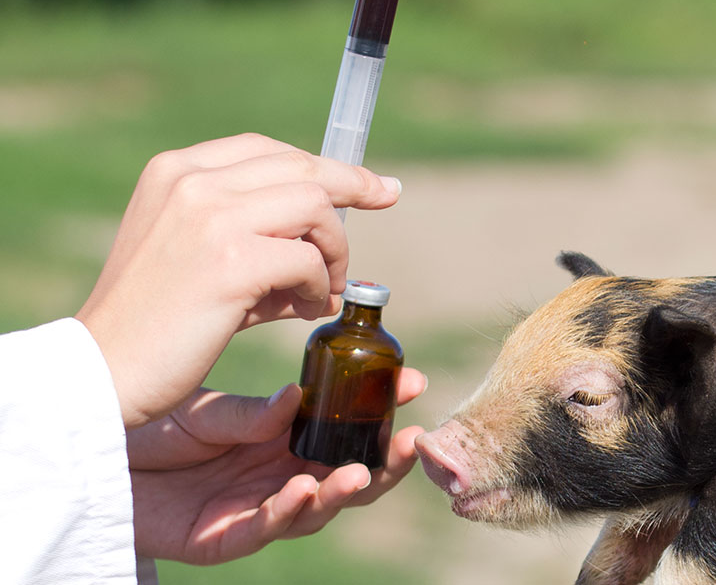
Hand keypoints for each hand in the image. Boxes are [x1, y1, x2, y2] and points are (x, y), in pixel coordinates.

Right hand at [76, 134, 401, 427]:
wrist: (102, 371)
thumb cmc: (156, 322)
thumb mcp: (199, 258)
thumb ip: (256, 238)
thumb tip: (324, 252)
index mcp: (176, 171)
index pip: (267, 150)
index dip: (325, 165)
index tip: (368, 181)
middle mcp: (192, 182)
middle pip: (301, 168)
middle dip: (353, 186)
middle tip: (386, 198)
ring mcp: (211, 218)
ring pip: (314, 207)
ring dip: (335, 251)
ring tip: (325, 289)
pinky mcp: (230, 262)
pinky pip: (307, 261)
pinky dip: (319, 285)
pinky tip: (307, 309)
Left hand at [127, 367, 426, 563]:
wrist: (97, 459)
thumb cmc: (154, 429)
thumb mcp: (207, 410)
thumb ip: (252, 413)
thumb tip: (298, 398)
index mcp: (285, 438)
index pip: (346, 427)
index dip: (381, 408)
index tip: (413, 381)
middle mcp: (280, 474)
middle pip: (347, 476)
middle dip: (385, 463)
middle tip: (410, 441)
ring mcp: (257, 508)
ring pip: (316, 510)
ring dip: (342, 493)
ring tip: (361, 473)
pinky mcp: (224, 538)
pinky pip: (264, 529)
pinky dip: (288, 512)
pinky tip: (303, 491)